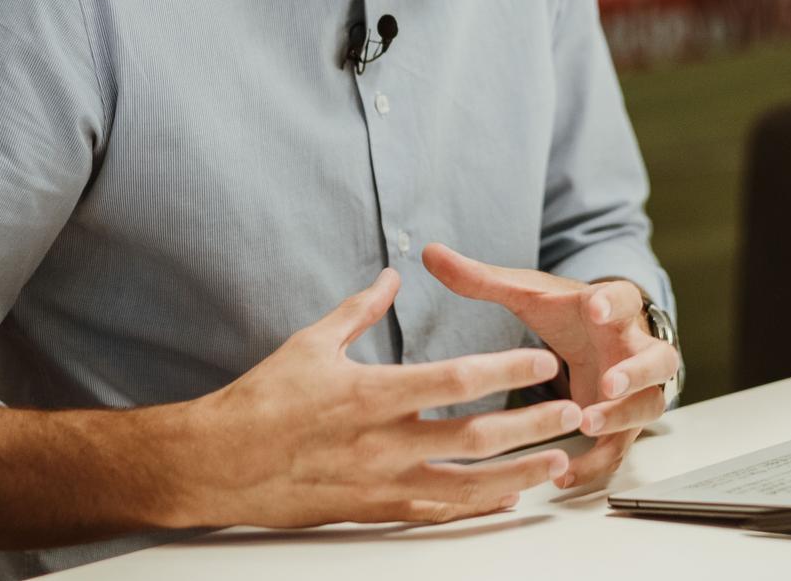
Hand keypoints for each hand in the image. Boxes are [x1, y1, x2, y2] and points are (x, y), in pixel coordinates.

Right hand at [171, 268, 581, 527]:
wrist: (218, 465)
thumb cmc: (261, 401)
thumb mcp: (311, 343)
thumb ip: (360, 310)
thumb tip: (391, 275)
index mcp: (370, 394)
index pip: (455, 380)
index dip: (505, 371)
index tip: (541, 360)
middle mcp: (382, 444)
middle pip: (474, 438)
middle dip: (530, 426)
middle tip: (572, 413)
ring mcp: (380, 485)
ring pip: (465, 486)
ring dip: (518, 474)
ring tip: (558, 463)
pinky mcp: (373, 512)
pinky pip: (436, 514)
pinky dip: (476, 507)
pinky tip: (506, 498)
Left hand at [422, 243, 676, 487]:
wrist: (602, 334)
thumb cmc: (568, 312)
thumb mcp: (530, 293)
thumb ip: (482, 278)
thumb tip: (428, 252)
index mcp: (612, 309)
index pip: (623, 300)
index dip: (613, 304)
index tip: (595, 308)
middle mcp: (634, 348)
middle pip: (658, 360)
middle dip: (636, 373)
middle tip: (609, 384)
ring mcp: (636, 388)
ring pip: (649, 405)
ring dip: (622, 418)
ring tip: (587, 427)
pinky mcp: (625, 423)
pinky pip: (621, 448)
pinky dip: (598, 462)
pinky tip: (565, 474)